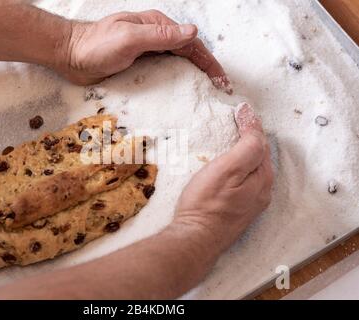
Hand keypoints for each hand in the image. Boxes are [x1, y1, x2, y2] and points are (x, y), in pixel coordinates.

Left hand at [55, 10, 231, 92]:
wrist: (70, 56)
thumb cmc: (96, 45)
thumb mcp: (130, 38)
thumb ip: (160, 35)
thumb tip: (192, 31)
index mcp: (156, 26)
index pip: (191, 42)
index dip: (209, 61)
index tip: (221, 80)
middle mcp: (154, 37)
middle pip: (187, 53)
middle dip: (206, 69)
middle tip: (219, 90)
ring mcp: (146, 52)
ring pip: (177, 63)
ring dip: (193, 76)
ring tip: (205, 94)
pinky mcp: (138, 66)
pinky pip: (163, 73)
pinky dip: (176, 82)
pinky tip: (180, 94)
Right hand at [174, 103, 272, 252]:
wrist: (194, 238)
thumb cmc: (207, 203)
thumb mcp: (228, 169)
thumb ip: (247, 145)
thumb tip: (252, 119)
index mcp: (263, 178)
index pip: (260, 143)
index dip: (250, 125)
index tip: (239, 109)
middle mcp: (262, 191)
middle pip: (258, 157)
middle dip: (250, 138)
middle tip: (237, 121)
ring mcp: (251, 203)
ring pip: (251, 170)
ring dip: (244, 153)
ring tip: (232, 140)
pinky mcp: (237, 211)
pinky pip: (243, 183)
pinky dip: (238, 168)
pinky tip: (227, 168)